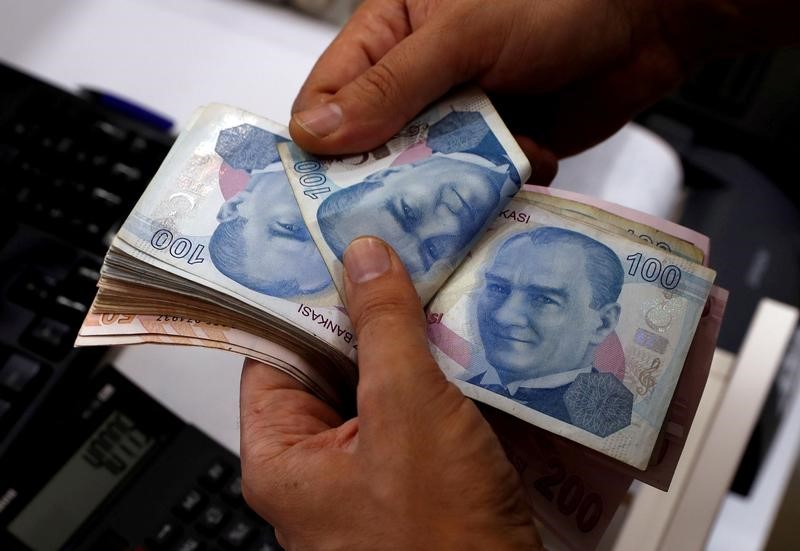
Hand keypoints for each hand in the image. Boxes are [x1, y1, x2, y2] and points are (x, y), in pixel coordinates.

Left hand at [239, 237, 539, 549]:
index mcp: (282, 455)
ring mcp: (367, 473)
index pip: (272, 350)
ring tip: (428, 285)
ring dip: (404, 344)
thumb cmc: (440, 538)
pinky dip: (432, 377)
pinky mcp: (413, 478)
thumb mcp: (408, 412)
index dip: (299, 296)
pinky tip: (458, 340)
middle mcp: (316, 466)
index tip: (330, 248)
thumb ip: (384, 329)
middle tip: (390, 257)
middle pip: (328, 364)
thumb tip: (365, 259)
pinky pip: (412, 411)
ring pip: (375, 385)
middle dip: (364, 315)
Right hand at [289, 0, 797, 181]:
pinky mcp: (497, 151)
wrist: (650, 19)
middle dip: (388, 179)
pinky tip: (526, 161)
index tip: (325, 195)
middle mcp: (415, 85)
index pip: (326, 101)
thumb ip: (390, 86)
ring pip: (424, 177)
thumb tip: (316, 132)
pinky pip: (473, 188)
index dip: (320, 148)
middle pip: (370, 152)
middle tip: (404, 204)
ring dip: (450, 185)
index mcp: (388, 38)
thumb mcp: (462, 34)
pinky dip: (496, 187)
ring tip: (482, 174)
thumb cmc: (556, 0)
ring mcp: (458, 121)